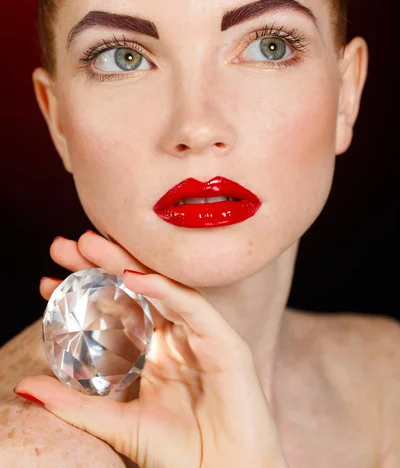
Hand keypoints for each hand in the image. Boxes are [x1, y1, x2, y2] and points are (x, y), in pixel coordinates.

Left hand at [15, 231, 288, 467]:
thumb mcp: (117, 423)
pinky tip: (133, 276)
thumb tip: (22, 387)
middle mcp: (180, 334)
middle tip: (65, 245)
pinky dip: (165, 290)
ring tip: (88, 246)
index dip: (87, 288)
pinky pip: (194, 308)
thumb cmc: (180, 455)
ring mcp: (203, 335)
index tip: (49, 280)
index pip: (121, 305)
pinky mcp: (226, 344)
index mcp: (159, 348)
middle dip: (102, 263)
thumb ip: (74, 404)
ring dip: (127, 264)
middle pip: (141, 287)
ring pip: (165, 288)